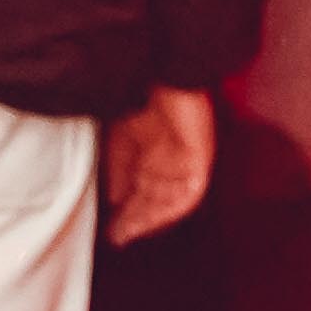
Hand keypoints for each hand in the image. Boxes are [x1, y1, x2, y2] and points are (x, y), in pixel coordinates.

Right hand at [103, 89, 216, 244]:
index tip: (110, 230)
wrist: (161, 72)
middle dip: (135, 220)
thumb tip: (114, 200)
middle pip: (153, 200)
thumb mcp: (119, 139)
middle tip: (116, 237)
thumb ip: (118, 170)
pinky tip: (153, 220)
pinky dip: (169, 209)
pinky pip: (188, 194)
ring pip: (169, 201)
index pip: (140, 192)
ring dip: (149, 219)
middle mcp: (168, 162)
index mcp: (152, 155)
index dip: (126, 212)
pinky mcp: (199, 160)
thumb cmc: (140, 99)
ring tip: (130, 232)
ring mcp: (185, 162)